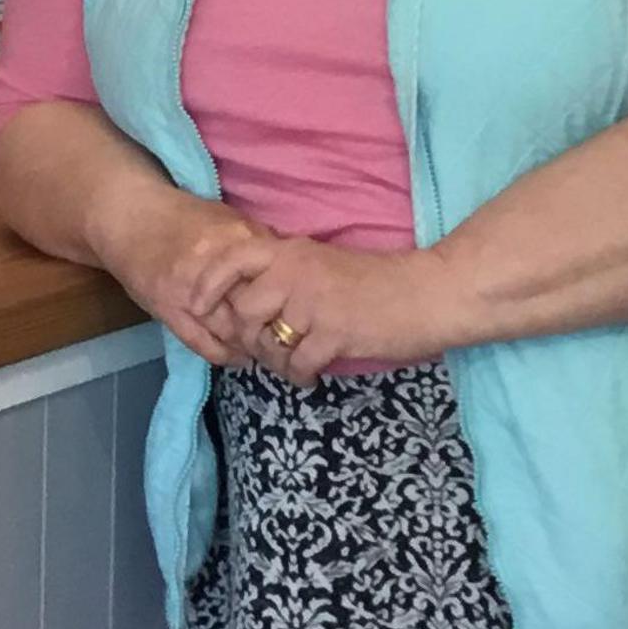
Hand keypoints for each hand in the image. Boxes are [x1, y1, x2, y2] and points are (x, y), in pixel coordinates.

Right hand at [83, 189, 275, 366]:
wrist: (129, 217)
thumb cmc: (180, 217)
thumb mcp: (225, 218)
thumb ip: (254, 241)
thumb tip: (288, 267)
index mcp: (235, 239)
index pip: (275, 279)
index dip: (288, 299)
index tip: (295, 310)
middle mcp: (214, 266)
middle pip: (256, 308)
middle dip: (272, 326)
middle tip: (283, 336)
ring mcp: (190, 291)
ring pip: (233, 331)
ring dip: (250, 345)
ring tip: (263, 349)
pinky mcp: (168, 310)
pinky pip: (205, 344)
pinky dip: (226, 355)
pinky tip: (237, 357)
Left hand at [184, 232, 415, 384]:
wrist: (429, 293)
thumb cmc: (379, 282)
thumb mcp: (324, 264)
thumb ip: (288, 275)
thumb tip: (249, 301)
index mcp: (292, 252)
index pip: (232, 259)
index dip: (207, 284)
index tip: (198, 306)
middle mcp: (295, 273)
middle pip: (242, 312)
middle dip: (249, 338)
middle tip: (269, 349)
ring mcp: (313, 304)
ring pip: (267, 344)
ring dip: (276, 362)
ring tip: (294, 364)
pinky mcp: (333, 334)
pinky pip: (297, 365)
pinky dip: (300, 376)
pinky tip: (312, 376)